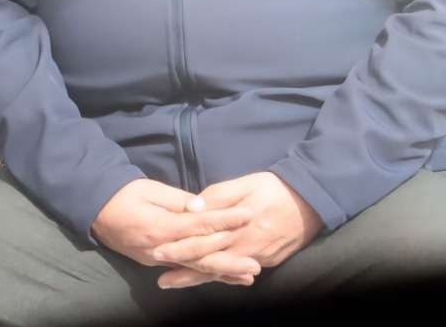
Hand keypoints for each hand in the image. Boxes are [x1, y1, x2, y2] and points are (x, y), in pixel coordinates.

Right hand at [91, 178, 260, 285]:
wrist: (92, 207)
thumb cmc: (121, 193)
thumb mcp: (149, 188)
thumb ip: (178, 200)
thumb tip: (203, 207)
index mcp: (160, 226)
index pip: (199, 225)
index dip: (224, 221)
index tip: (247, 216)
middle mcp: (160, 248)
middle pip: (201, 255)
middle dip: (229, 259)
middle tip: (256, 263)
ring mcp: (155, 259)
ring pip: (194, 267)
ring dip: (222, 273)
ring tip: (247, 277)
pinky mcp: (153, 262)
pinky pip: (183, 269)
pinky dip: (204, 273)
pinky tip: (221, 277)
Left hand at [152, 173, 321, 288]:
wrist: (311, 201)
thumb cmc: (273, 189)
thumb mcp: (243, 184)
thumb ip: (217, 197)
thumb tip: (191, 208)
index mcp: (238, 227)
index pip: (202, 242)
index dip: (179, 249)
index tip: (157, 252)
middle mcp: (247, 248)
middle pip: (210, 264)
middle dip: (185, 273)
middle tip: (161, 281)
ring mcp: (259, 258)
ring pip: (224, 272)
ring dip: (200, 278)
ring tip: (176, 283)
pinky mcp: (268, 261)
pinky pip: (239, 271)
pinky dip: (221, 276)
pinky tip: (206, 277)